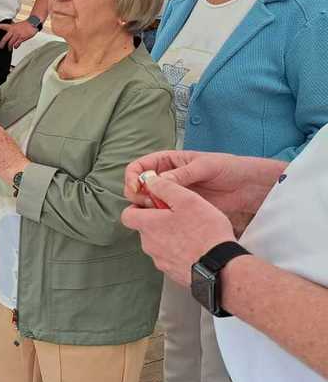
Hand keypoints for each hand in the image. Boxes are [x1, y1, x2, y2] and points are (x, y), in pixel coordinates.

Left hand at [0, 20, 36, 49]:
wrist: (33, 23)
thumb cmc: (25, 25)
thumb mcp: (16, 25)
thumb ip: (11, 28)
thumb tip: (7, 32)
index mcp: (11, 27)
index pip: (1, 26)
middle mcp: (13, 30)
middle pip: (5, 38)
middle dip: (2, 44)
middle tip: (0, 47)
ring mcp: (17, 34)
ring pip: (10, 42)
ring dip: (9, 47)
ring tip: (9, 49)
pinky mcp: (22, 38)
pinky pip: (17, 44)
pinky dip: (16, 46)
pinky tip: (15, 47)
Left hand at [121, 175, 235, 286]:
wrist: (221, 267)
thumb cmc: (205, 233)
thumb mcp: (187, 199)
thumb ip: (165, 187)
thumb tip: (151, 182)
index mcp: (148, 225)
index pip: (127, 215)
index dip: (138, 207)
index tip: (154, 203)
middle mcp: (149, 245)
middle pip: (145, 229)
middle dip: (158, 221)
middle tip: (179, 215)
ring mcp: (160, 260)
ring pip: (158, 243)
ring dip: (169, 236)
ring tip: (191, 231)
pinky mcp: (173, 272)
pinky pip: (171, 257)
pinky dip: (179, 251)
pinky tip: (196, 246)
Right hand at [124, 149, 279, 216]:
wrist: (248, 187)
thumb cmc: (228, 168)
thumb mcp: (205, 166)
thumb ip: (182, 173)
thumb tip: (158, 180)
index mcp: (168, 162)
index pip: (139, 167)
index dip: (133, 177)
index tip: (136, 188)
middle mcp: (166, 177)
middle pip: (139, 186)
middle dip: (138, 195)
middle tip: (148, 204)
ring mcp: (172, 194)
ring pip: (148, 201)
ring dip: (148, 208)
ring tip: (160, 212)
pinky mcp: (180, 208)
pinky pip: (163, 213)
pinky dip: (160, 217)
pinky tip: (168, 220)